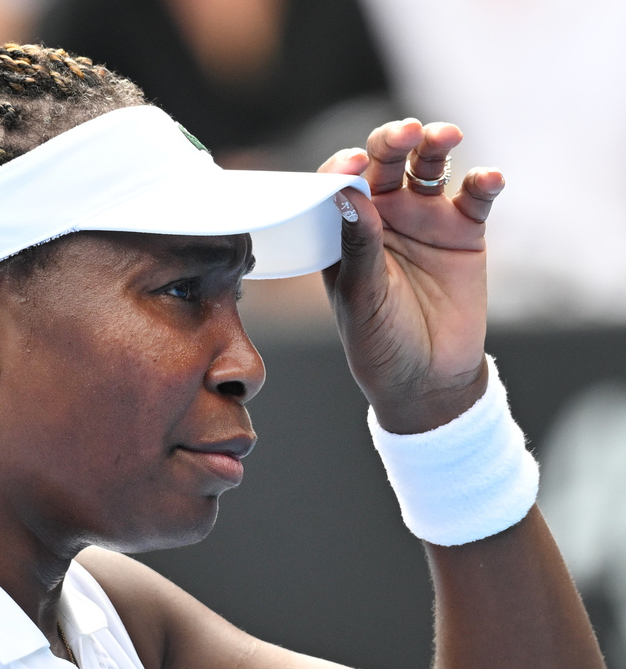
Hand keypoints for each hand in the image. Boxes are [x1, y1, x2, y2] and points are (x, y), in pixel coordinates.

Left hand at [318, 119, 504, 433]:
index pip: (339, 184)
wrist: (427, 377)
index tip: (351, 163)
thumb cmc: (378, 340)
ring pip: (428, 167)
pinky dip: (483, 182)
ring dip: (436, 145)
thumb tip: (346, 195)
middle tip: (404, 134)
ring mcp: (423, 218)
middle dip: (392, 141)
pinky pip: (474, 197)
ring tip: (444, 137)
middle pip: (384, 162)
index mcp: (344, 228)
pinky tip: (487, 178)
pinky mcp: (464, 230)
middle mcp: (381, 214)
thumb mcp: (361, 297)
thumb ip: (357, 246)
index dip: (343, 168)